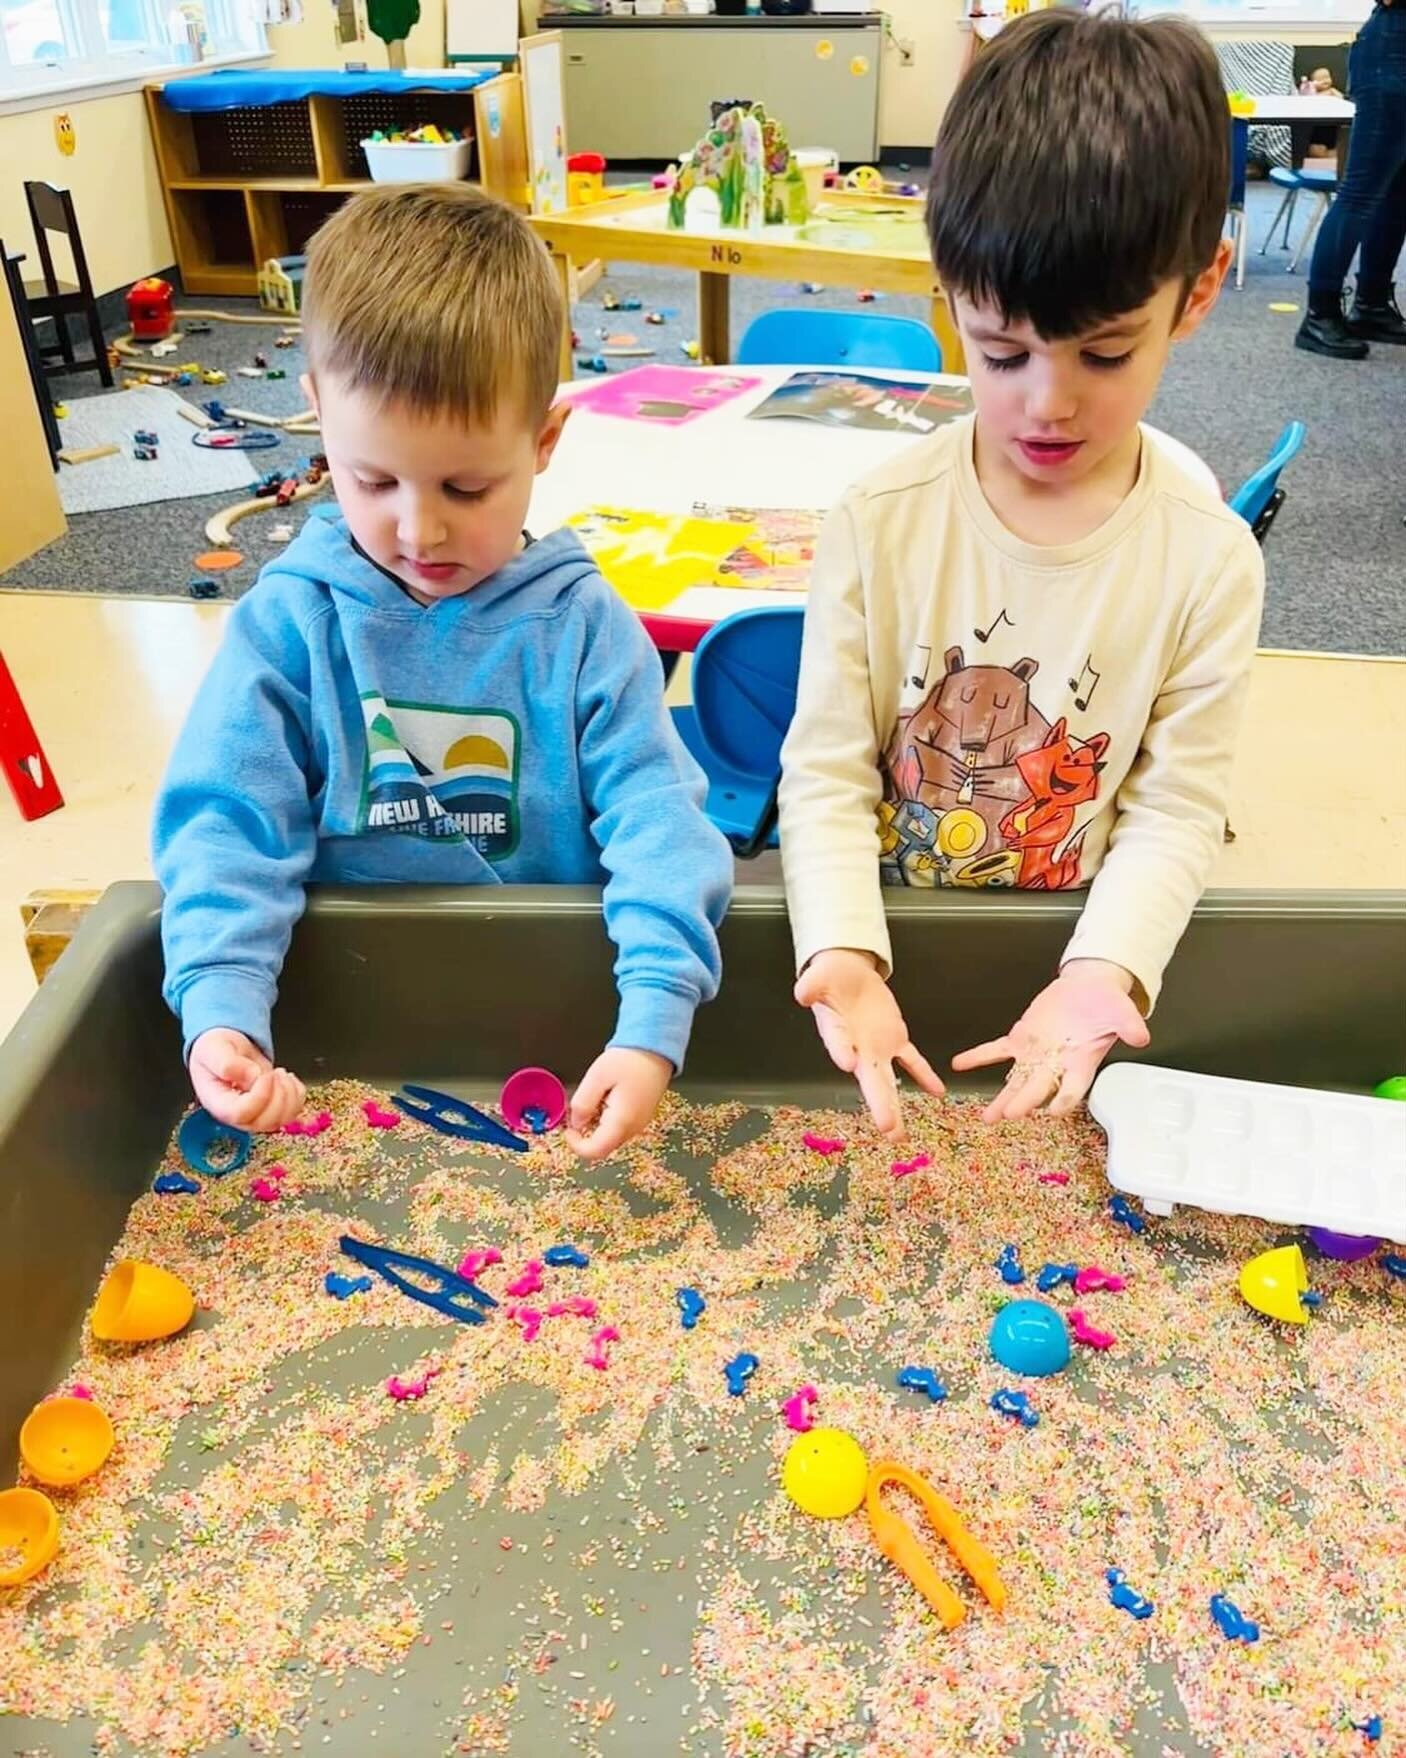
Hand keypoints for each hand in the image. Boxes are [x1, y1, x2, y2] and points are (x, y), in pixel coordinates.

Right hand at [189, 1028, 306, 1131]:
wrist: (225, 1051)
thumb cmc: (215, 1051)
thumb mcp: (214, 1048)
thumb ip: (227, 1062)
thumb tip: (252, 1075)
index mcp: (218, 1104)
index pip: (240, 1114)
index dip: (259, 1095)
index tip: (264, 1074)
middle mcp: (237, 1116)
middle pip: (264, 1121)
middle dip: (277, 1094)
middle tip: (272, 1072)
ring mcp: (256, 1116)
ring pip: (282, 1119)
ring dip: (289, 1093)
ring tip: (279, 1073)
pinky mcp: (271, 1111)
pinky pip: (294, 1111)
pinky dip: (297, 1093)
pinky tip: (285, 1078)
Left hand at [565, 1047, 672, 1162]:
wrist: (656, 1047)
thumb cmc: (629, 1059)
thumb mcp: (597, 1077)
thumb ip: (583, 1103)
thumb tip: (576, 1123)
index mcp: (622, 1122)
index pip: (595, 1151)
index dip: (576, 1145)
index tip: (567, 1128)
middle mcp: (634, 1128)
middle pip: (603, 1146)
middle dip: (585, 1133)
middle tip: (578, 1109)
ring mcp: (640, 1123)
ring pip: (611, 1137)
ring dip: (596, 1125)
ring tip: (595, 1097)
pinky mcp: (642, 1116)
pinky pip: (620, 1127)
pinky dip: (606, 1119)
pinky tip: (606, 1097)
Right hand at [795, 948, 944, 1140]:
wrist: (848, 974)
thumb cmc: (829, 978)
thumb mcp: (819, 976)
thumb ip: (811, 985)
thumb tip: (802, 993)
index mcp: (835, 1031)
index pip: (838, 1043)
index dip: (842, 1052)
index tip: (848, 1063)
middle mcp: (856, 1047)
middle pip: (868, 1078)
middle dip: (879, 1104)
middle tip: (887, 1128)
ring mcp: (877, 1047)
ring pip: (888, 1081)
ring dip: (894, 1106)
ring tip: (899, 1135)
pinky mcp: (895, 1039)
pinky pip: (912, 1060)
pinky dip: (924, 1075)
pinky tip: (937, 1092)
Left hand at [951, 961, 1148, 1122]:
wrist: (1088, 989)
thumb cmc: (1107, 1005)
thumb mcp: (1122, 1011)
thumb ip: (1129, 1024)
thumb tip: (1141, 1036)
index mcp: (1082, 1063)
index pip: (1073, 1088)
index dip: (1064, 1101)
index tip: (1054, 1112)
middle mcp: (1057, 1065)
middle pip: (1039, 1088)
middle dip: (1024, 1102)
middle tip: (1009, 1116)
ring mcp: (1036, 1054)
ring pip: (1016, 1079)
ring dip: (1001, 1097)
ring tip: (987, 1116)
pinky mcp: (1021, 1039)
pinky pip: (996, 1050)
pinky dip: (978, 1057)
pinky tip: (960, 1064)